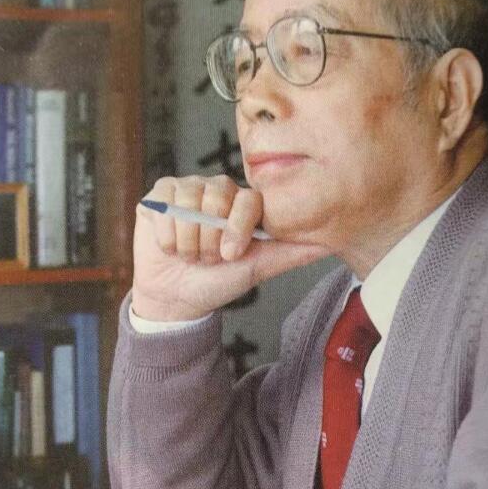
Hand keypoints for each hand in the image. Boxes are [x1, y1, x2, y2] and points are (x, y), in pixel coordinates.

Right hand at [132, 174, 328, 320]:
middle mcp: (213, 189)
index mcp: (240, 201)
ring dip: (188, 241)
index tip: (230, 256)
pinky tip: (169, 247)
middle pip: (216, 196)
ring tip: (189, 254)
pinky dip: (167, 237)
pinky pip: (163, 207)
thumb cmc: (220, 281)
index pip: (247, 199)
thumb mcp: (260, 268)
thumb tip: (332, 242)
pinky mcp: (156, 198)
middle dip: (210, 239)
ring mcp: (183, 189)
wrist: (178, 299)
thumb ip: (293, 252)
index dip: (237, 229)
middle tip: (208, 256)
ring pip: (188, 203)